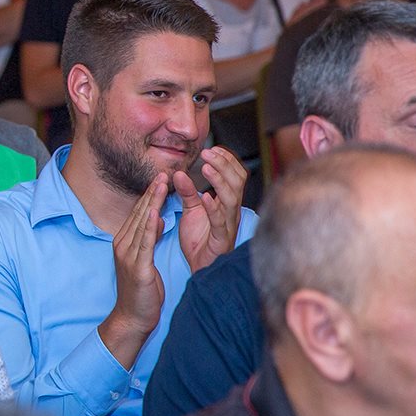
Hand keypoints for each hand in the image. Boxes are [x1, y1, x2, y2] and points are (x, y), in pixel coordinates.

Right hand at [104, 172, 167, 355]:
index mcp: (124, 242)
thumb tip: (158, 218)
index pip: (140, 213)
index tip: (161, 178)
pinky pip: (145, 243)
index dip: (150, 195)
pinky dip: (150, 227)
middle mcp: (123, 244)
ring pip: (142, 223)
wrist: (133, 317)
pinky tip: (155, 212)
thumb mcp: (145, 259)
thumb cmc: (142, 291)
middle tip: (163, 173)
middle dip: (152, 192)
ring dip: (152, 202)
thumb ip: (149, 238)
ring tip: (162, 184)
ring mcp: (128, 255)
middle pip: (140, 213)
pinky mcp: (137, 268)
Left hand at [174, 147, 244, 273]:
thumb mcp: (191, 210)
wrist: (199, 267)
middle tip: (208, 153)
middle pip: (237, 182)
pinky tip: (206, 197)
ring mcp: (228, 224)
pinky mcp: (221, 239)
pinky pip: (220, 222)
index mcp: (227, 202)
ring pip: (231, 199)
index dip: (227, 161)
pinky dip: (213, 208)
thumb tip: (178, 172)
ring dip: (219, 181)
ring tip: (206, 167)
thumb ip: (187, 191)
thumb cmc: (200, 239)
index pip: (235, 175)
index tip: (212, 148)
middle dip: (224, 165)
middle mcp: (231, 211)